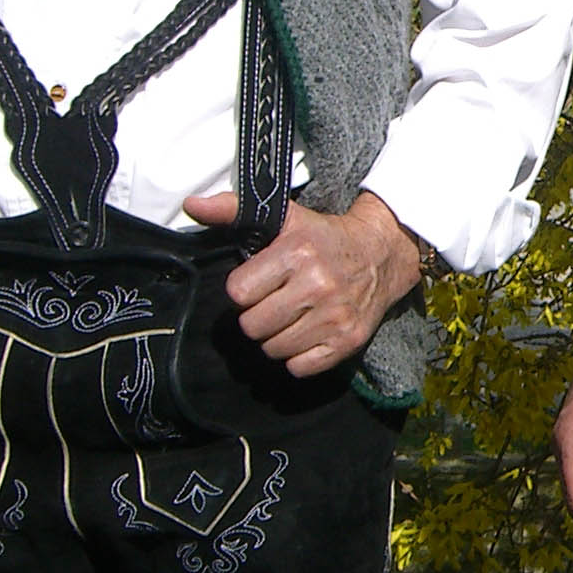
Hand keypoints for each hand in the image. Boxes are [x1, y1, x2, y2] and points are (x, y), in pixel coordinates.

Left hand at [182, 189, 422, 376]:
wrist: (381, 254)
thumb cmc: (324, 238)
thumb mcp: (284, 217)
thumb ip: (233, 209)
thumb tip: (190, 204)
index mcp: (297, 253)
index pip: (239, 293)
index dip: (244, 290)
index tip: (260, 282)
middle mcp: (318, 286)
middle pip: (253, 326)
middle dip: (257, 316)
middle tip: (273, 302)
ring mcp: (334, 317)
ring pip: (273, 349)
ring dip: (276, 337)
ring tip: (290, 317)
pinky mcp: (347, 342)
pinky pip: (299, 367)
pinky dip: (297, 356)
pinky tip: (306, 334)